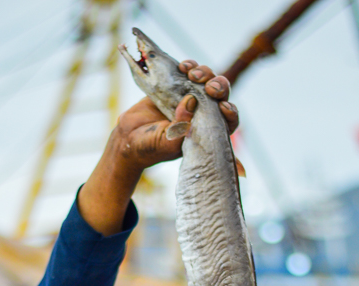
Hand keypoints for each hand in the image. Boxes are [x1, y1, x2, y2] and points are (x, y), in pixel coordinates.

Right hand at [78, 61, 237, 235]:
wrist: (128, 137)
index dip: (231, 112)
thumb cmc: (150, 147)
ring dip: (203, 72)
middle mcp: (201, 113)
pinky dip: (189, 66)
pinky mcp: (176, 85)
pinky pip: (188, 71)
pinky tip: (183, 66)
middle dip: (218, 86)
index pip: (228, 120)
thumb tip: (192, 100)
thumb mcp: (168, 141)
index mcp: (206, 131)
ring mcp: (190, 98)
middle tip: (209, 87)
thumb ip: (182, 125)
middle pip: (221, 95)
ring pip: (207, 79)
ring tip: (190, 72)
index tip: (224, 107)